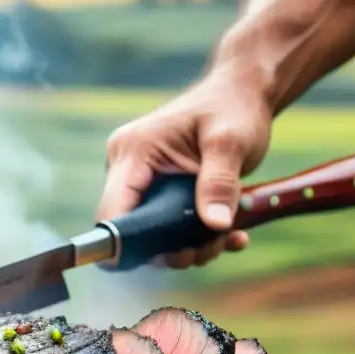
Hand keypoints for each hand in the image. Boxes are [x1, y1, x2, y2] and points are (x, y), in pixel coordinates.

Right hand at [96, 68, 272, 268]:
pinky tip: (231, 235)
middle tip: (210, 248)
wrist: (241, 94)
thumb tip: (216, 226)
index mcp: (133, 152)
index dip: (125, 243)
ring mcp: (142, 183)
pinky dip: (198, 238)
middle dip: (171, 248)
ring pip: (153, 235)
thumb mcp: (231, 142)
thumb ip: (220, 183)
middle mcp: (128, 169)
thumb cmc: (233, 108)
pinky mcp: (158, 193)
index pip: (113, 211)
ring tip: (227, 237)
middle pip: (132, 229)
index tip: (162, 259)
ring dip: (190, 247)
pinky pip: (169, 228)